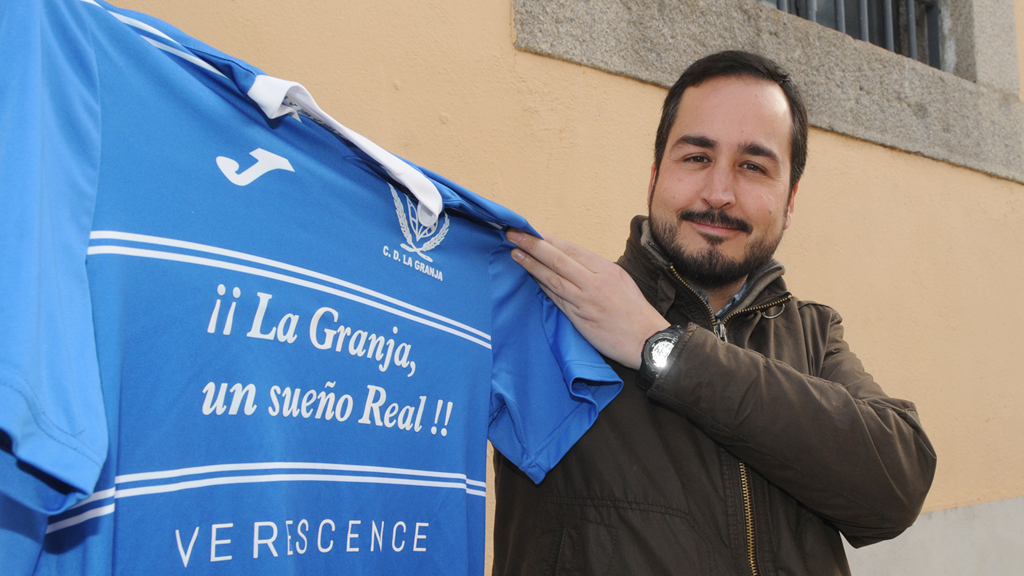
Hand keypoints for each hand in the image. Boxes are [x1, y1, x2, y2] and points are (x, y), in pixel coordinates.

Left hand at [507, 229, 668, 368]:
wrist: (647, 341)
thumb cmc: (635, 312)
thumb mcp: (621, 281)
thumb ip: (597, 272)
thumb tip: (573, 263)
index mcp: (606, 270)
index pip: (572, 250)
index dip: (550, 240)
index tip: (532, 231)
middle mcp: (594, 282)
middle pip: (558, 259)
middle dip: (533, 244)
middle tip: (514, 233)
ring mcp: (585, 301)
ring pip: (553, 278)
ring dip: (531, 264)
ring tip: (514, 252)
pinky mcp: (579, 318)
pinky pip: (556, 298)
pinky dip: (541, 286)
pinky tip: (529, 277)